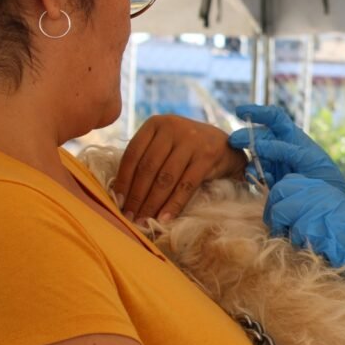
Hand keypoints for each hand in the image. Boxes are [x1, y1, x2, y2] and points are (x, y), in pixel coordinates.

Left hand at [116, 115, 245, 221]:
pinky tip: (165, 218)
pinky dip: (174, 204)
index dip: (124, 180)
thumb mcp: (166, 144)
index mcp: (155, 123)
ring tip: (145, 221)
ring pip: (165, 178)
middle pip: (148, 168)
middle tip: (130, 217)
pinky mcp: (207, 156)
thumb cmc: (188, 149)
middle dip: (137, 196)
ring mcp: (191, 141)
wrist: (226, 146)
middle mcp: (172, 128)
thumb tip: (122, 193)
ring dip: (153, 203)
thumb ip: (147, 158)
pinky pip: (186, 185)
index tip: (118, 202)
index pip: (133, 154)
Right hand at [229, 105, 344, 220]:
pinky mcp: (273, 180)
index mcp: (293, 137)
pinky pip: (259, 174)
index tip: (239, 111)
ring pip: (256, 157)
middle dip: (247, 138)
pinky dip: (256, 175)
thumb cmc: (324, 176)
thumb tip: (258, 145)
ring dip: (251, 160)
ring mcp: (277, 164)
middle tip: (235, 142)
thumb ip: (283, 149)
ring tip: (253, 168)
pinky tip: (260, 179)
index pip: (274, 118)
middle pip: (260, 137)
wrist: (329, 202)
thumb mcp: (307, 158)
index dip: (258, 112)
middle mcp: (282, 148)